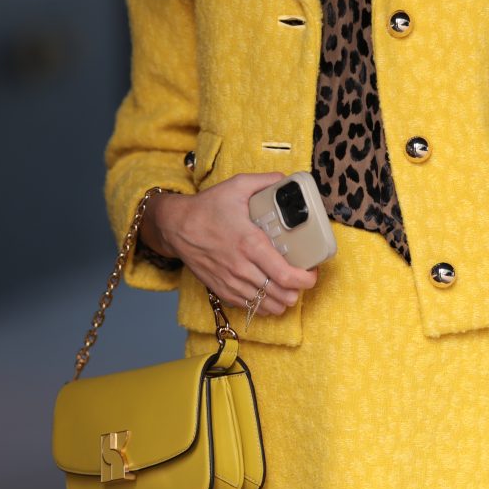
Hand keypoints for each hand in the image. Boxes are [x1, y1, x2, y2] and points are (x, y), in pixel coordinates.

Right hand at [152, 173, 318, 315]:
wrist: (175, 226)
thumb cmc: (206, 207)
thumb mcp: (237, 186)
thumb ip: (265, 181)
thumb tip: (286, 180)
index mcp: (250, 244)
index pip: (286, 275)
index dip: (306, 279)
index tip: (312, 272)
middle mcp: (242, 268)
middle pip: (281, 296)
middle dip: (299, 290)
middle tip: (302, 277)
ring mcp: (231, 282)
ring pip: (268, 306)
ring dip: (283, 299)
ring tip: (288, 286)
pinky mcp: (222, 290)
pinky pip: (251, 308)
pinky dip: (264, 305)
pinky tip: (269, 293)